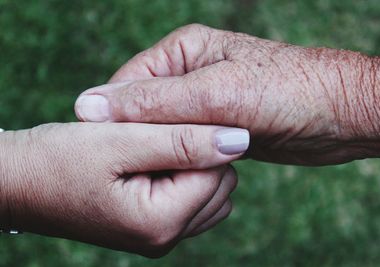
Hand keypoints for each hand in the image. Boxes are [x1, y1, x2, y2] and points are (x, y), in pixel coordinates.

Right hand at [0, 123, 247, 256]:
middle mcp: (166, 238)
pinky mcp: (154, 228)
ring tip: (149, 150)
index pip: (217, 171)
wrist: (18, 183)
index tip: (166, 120)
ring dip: (191, 165)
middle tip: (151, 137)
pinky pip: (194, 200)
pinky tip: (152, 162)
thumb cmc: (60, 159)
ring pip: (212, 193)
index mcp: (160, 222)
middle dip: (196, 154)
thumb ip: (182, 140)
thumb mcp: (120, 140)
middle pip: (220, 185)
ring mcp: (161, 236)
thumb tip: (238, 140)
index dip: (200, 137)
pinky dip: (183, 177)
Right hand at [75, 24, 379, 165]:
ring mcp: (204, 102)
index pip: (126, 86)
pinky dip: (179, 157)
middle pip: (143, 110)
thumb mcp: (215, 93)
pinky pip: (185, 142)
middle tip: (131, 170)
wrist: (339, 113)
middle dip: (137, 138)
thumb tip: (89, 106)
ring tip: (154, 174)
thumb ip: (153, 103)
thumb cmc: (286, 91)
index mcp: (182, 52)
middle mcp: (189, 74)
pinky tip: (176, 172)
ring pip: (163, 130)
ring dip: (158, 150)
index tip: (103, 151)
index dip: (111, 119)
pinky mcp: (217, 126)